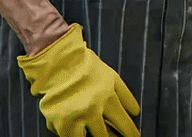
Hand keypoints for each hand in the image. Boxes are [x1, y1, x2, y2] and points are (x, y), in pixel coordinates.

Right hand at [16, 23, 139, 136]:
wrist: (58, 62)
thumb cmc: (86, 67)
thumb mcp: (112, 77)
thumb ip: (125, 96)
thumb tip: (135, 112)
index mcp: (107, 98)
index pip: (124, 124)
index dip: (131, 134)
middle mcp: (90, 110)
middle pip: (104, 136)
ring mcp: (73, 118)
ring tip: (92, 132)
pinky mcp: (56, 122)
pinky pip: (65, 135)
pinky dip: (70, 133)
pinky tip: (74, 128)